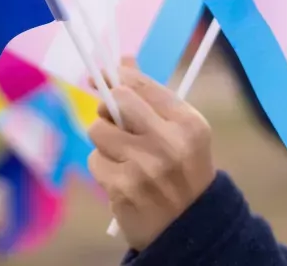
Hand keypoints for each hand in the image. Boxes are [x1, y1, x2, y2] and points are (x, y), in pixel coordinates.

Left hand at [87, 61, 215, 251]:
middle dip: (108, 109)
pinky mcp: (123, 189)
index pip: (141, 85)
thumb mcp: (179, 131)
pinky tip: (122, 178)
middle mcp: (168, 142)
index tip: (103, 74)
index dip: (117, 76)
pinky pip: (95, 161)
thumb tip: (123, 59)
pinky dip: (103, 168)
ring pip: (98, 131)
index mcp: (188, 123)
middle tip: (114, 120)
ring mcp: (144, 167)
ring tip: (124, 156)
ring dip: (104, 142)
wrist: (192, 228)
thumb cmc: (182, 170)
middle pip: (115, 100)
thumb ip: (151, 96)